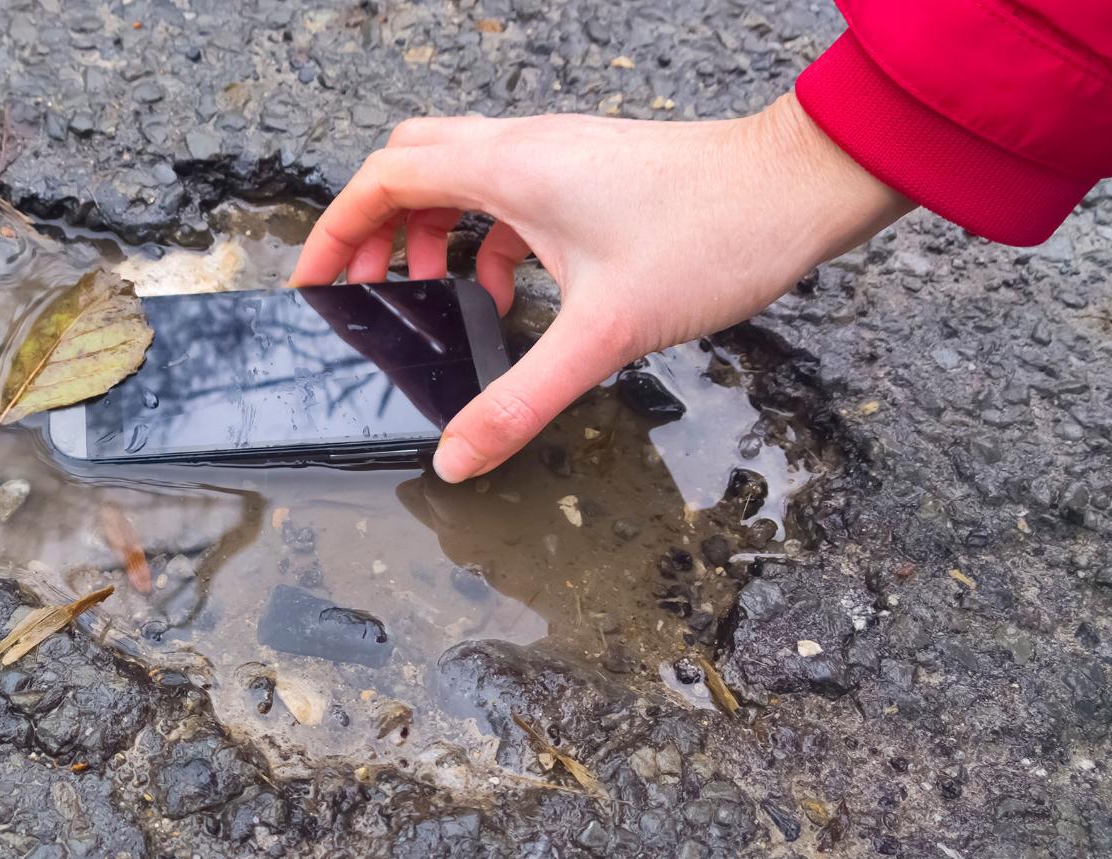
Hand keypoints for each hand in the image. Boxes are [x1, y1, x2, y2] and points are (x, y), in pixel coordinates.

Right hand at [290, 94, 913, 482]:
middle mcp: (523, 148)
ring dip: (431, 231)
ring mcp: (558, 155)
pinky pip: (509, 192)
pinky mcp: (589, 171)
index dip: (335, 231)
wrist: (799, 187)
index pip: (384, 179)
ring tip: (427, 297)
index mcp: (508, 168)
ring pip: (460, 175)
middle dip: (375, 227)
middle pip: (411, 165)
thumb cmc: (711, 237)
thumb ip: (522, 399)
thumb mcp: (604, 334)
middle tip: (362, 290)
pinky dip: (487, 238)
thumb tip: (458, 457)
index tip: (312, 283)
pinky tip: (509, 293)